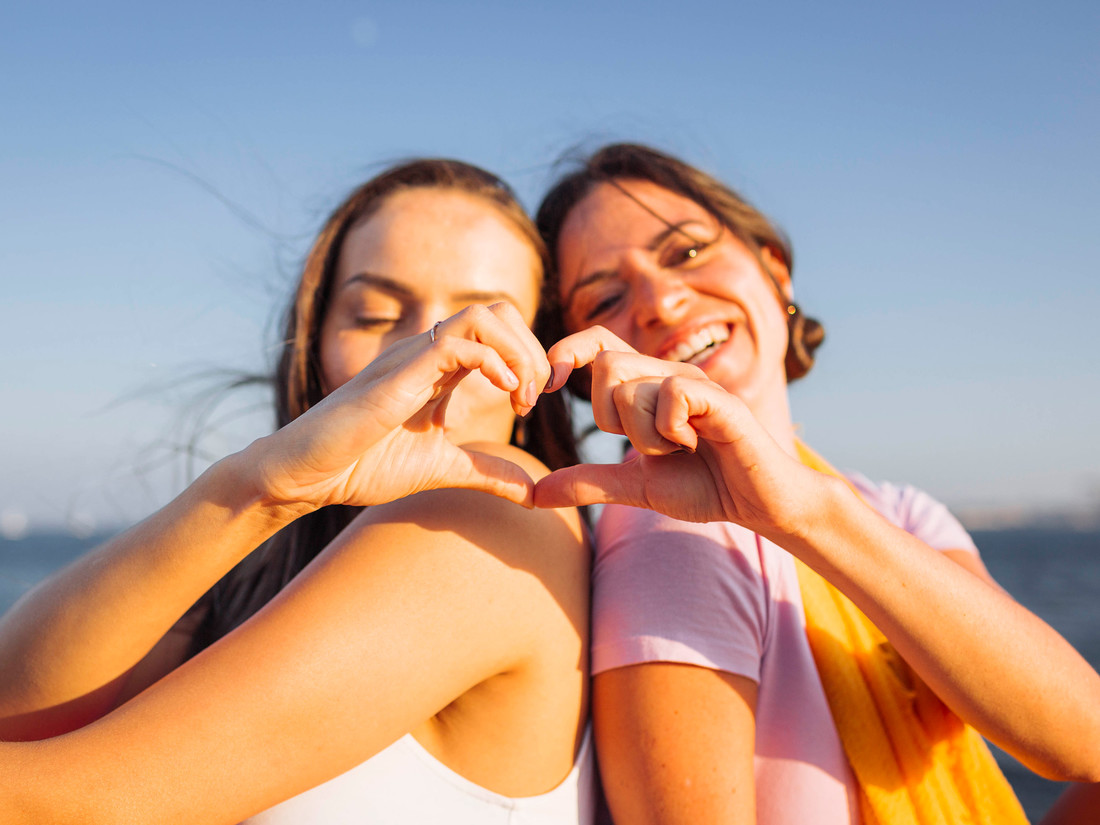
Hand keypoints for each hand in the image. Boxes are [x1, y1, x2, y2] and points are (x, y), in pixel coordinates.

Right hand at [251, 303, 548, 510]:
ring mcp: (413, 358)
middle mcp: (429, 352)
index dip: (529, 359)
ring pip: (483, 315)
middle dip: (532, 349)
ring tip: (520, 396)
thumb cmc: (361, 466)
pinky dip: (492, 363)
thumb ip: (488, 474)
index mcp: (440, 367)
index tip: (531, 405)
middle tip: (533, 398)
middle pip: (500, 310)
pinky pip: (455, 343)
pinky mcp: (398, 374)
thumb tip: (534, 493)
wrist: (307, 475)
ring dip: (516, 351)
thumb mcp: (442, 468)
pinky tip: (501, 396)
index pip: (500, 331)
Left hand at [537, 326, 819, 535]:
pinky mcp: (719, 397)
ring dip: (644, 436)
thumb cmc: (703, 485)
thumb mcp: (634, 487)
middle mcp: (667, 373)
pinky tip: (695, 443)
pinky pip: (669, 396)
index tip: (549, 387)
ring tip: (677, 449)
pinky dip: (671, 430)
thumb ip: (588, 484)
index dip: (566, 352)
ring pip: (631, 388)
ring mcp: (693, 382)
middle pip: (605, 366)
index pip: (597, 341)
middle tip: (648, 445)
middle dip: (611, 418)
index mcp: (645, 385)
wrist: (757, 502)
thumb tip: (534, 494)